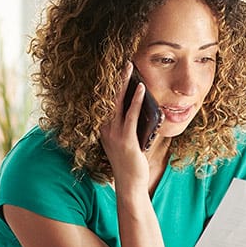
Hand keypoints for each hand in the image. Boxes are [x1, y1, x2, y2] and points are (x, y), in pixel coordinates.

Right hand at [99, 63, 149, 189]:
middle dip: (115, 78)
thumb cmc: (130, 164)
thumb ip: (129, 126)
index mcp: (104, 129)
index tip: (114, 69)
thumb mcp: (126, 142)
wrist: (129, 185)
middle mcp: (106, 130)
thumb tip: (140, 108)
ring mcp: (115, 135)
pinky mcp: (126, 140)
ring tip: (129, 67)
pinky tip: (141, 89)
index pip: (105, 102)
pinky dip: (136, 101)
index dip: (109, 85)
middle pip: (109, 98)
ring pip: (118, 103)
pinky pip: (130, 116)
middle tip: (123, 61)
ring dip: (124, 84)